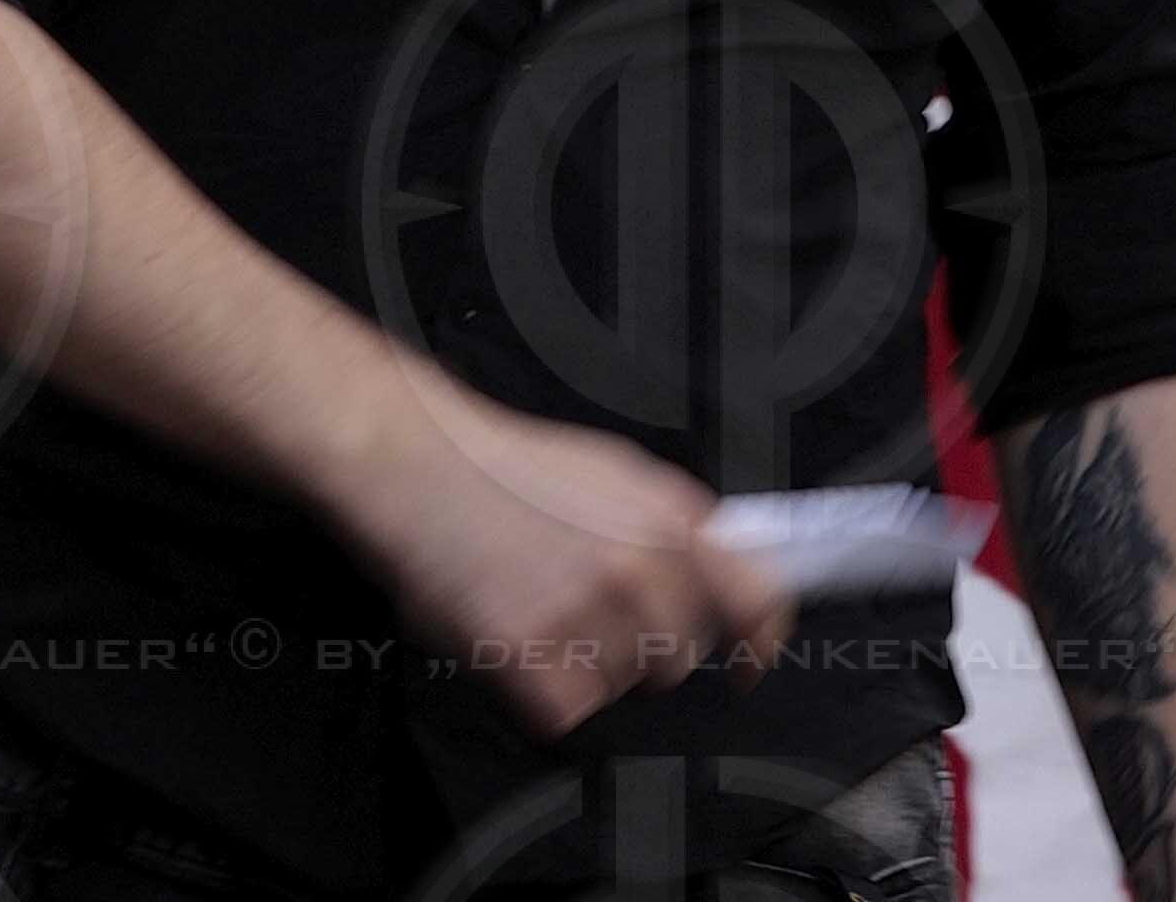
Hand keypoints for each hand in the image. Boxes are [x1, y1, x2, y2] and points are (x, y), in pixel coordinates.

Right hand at [330, 390, 789, 736]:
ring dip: (585, 666)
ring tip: (538, 608)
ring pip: (618, 687)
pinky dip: (539, 690)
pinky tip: (514, 636)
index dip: (759, 643)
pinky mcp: (531, 657)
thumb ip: (675, 528)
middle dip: (640, 646)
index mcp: (672, 520)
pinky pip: (565, 711)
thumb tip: (722, 575)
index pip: (756, 602)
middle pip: (677, 659)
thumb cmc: (507, 467)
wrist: (416, 464)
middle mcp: (642, 570)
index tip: (748, 664)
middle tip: (584, 607)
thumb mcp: (615, 472)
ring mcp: (587, 615)